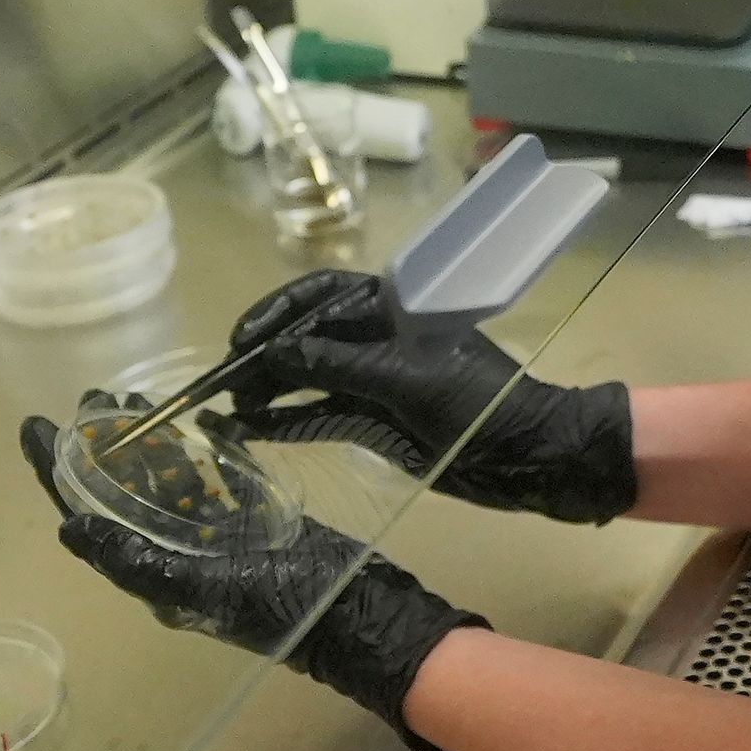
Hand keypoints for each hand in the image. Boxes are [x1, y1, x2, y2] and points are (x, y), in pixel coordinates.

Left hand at [18, 415, 483, 747]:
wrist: (362, 616)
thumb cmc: (285, 603)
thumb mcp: (205, 586)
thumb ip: (138, 561)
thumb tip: (70, 530)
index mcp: (156, 573)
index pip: (90, 518)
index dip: (58, 474)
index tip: (35, 426)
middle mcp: (178, 553)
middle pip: (126, 491)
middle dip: (104, 446)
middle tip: (95, 396)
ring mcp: (219, 536)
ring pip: (169, 481)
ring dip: (149, 442)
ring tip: (133, 399)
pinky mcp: (256, 520)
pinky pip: (220, 479)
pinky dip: (206, 450)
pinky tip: (202, 420)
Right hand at [219, 270, 637, 523]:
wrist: (528, 455)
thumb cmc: (478, 402)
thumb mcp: (407, 379)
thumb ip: (340, 365)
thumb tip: (276, 354)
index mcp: (397, 309)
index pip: (324, 295)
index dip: (279, 312)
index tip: (241, 338)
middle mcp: (381, 339)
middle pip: (310, 338)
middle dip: (265, 357)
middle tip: (222, 383)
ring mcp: (378, 381)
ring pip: (311, 379)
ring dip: (270, 392)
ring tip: (226, 408)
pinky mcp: (377, 421)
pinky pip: (324, 414)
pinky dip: (289, 420)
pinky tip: (251, 429)